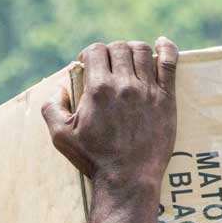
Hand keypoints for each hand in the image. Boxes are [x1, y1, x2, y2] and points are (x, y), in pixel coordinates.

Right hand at [40, 39, 177, 188]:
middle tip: (110, 66)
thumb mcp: (60, 136)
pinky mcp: (166, 98)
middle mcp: (123, 84)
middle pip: (119, 47)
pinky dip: (167, 48)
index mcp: (97, 89)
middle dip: (111, 52)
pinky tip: (162, 43)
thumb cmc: (93, 159)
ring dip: (133, 50)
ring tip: (130, 60)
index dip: (90, 53)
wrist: (127, 178)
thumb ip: (51, 107)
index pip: (95, 50)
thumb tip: (59, 87)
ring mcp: (147, 90)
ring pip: (142, 51)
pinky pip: (170, 63)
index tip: (89, 64)